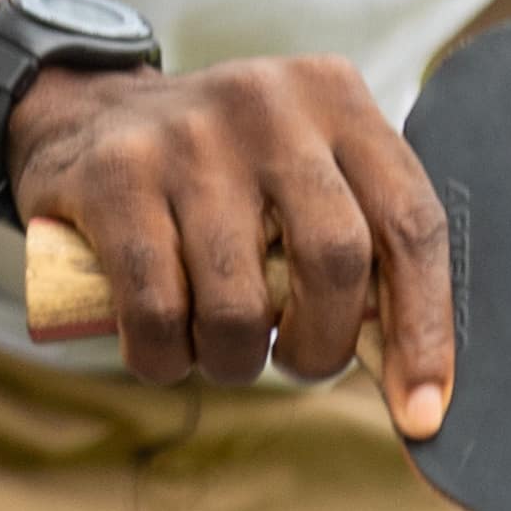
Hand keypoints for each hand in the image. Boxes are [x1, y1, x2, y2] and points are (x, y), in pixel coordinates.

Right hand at [10, 54, 452, 427]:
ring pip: (240, 304)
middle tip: (297, 362)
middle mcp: (268, 105)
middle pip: (335, 261)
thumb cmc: (221, 173)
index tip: (422, 412)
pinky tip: (162, 350)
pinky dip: (163, 358)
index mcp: (335, 99)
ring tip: (221, 350)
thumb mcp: (300, 171)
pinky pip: (157, 310)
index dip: (425, 330)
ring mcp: (188, 138)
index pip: (410, 223)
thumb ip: (360, 246)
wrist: (86, 115)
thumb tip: (417, 389)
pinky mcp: (116, 176)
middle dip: (321, 347)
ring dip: (235, 361)